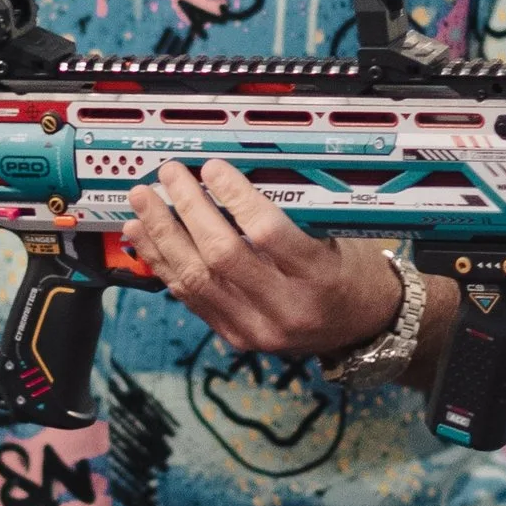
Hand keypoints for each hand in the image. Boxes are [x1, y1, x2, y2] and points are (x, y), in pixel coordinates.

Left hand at [123, 162, 404, 357]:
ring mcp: (257, 329)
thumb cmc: (351, 272)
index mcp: (318, 278)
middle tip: (169, 177)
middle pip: (221, 256)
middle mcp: (286, 309)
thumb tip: (231, 178)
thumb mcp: (334, 236)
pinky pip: (190, 298)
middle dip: (187, 210)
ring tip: (142, 203)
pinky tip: (145, 238)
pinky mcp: (236, 337)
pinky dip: (163, 264)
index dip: (234, 197)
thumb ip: (287, 213)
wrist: (362, 325)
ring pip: (196, 279)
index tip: (213, 169)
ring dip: (162, 236)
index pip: (266, 233)